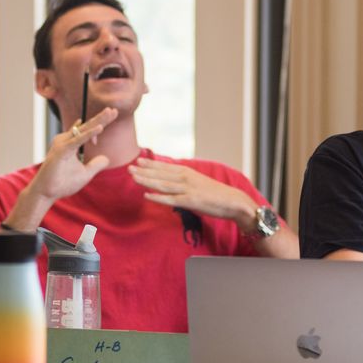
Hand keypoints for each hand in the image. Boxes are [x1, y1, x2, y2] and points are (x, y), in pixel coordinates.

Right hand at [26, 108, 117, 201]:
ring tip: (109, 112)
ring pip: (84, 130)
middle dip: (101, 117)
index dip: (101, 122)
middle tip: (113, 109)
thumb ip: (96, 164)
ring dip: (98, 121)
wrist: (46, 193)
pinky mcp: (61, 151)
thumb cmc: (62, 183)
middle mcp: (67, 141)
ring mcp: (63, 145)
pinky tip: (100, 128)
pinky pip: (78, 141)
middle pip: (88, 126)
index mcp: (72, 144)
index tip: (113, 113)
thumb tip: (106, 158)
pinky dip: (89, 134)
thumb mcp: (85, 173)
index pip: (89, 130)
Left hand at [129, 158, 256, 229]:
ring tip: (133, 177)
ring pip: (163, 184)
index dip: (151, 164)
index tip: (138, 160)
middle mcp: (186, 178)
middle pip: (161, 174)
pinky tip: (146, 196)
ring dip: (146, 180)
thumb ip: (185, 182)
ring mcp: (188, 189)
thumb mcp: (199, 183)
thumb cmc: (217, 194)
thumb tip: (173, 182)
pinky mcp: (191, 201)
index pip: (166, 167)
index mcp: (188, 173)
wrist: (234, 201)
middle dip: (144, 171)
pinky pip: (171, 199)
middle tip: (129, 167)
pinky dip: (157, 197)